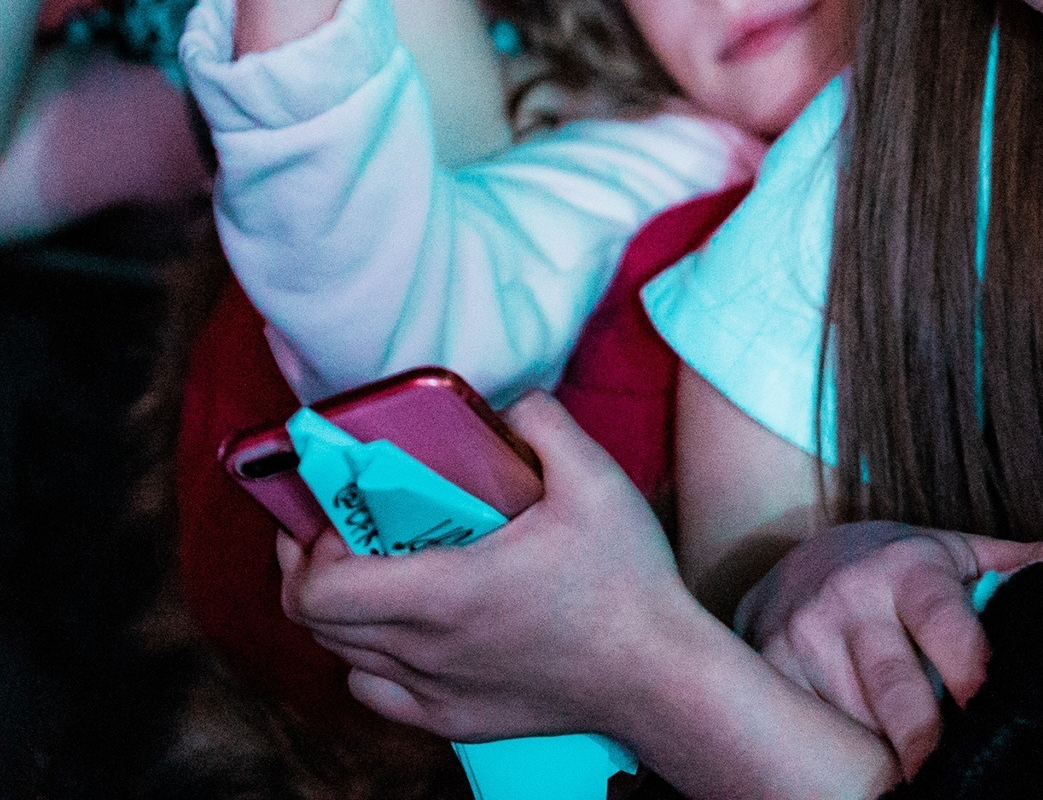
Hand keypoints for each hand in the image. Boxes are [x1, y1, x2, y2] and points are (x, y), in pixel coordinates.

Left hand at [279, 393, 706, 743]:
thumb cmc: (627, 580)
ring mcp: (434, 691)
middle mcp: (425, 650)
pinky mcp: (452, 718)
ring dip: (340, 608)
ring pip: (340, 654)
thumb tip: (506, 401)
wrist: (659, 673)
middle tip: (339, 529)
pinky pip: (375, 691)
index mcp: (445, 593)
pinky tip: (404, 629)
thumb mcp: (596, 479)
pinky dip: (368, 657)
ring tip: (372, 569)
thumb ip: (542, 422)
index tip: (337, 514)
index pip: (319, 590)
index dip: (308, 549)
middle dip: (309, 568)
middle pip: (313, 621)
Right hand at [738, 517, 1042, 776]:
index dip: (974, 673)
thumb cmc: (902, 572)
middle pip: (899, 690)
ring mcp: (802, 636)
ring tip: (925, 783)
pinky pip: (807, 729)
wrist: (795, 562)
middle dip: (929, 740)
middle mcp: (853, 597)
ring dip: (886, 758)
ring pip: (853, 719)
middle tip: (959, 776)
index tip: (994, 713)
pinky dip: (834, 759)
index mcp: (911, 568)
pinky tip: (860, 777)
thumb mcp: (967, 558)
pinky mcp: (766, 669)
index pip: (948, 625)